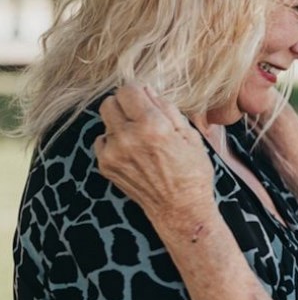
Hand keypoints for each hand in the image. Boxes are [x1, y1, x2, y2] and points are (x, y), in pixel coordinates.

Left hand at [95, 83, 214, 224]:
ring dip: (120, 122)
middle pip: (109, 102)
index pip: (128, 90)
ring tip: (139, 136)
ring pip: (106, 121)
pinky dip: (114, 141)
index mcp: (152, 125)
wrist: (180, 209)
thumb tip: (149, 91)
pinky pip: (102, 141)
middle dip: (125, 104)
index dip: (138, 90)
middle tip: (140, 114)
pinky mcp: (106, 166)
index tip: (146, 97)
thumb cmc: (192, 172)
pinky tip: (132, 151)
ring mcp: (113, 153)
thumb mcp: (190, 135)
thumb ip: (167, 109)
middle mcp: (128, 137)